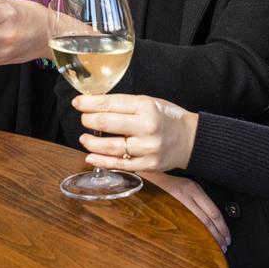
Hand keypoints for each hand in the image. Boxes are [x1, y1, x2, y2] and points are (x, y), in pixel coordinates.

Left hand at [73, 94, 197, 172]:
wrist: (191, 139)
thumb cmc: (167, 118)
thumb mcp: (149, 102)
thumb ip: (125, 105)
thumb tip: (95, 105)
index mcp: (146, 107)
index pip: (110, 103)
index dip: (89, 103)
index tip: (77, 102)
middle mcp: (146, 127)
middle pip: (107, 123)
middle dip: (88, 120)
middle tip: (83, 119)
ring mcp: (147, 148)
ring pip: (110, 147)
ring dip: (91, 143)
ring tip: (83, 138)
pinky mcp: (148, 165)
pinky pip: (120, 164)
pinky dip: (102, 161)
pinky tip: (90, 156)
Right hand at [141, 171, 229, 249]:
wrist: (146, 178)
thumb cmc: (166, 185)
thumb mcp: (186, 186)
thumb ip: (198, 200)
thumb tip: (212, 220)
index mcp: (194, 189)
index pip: (214, 212)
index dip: (223, 227)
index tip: (227, 236)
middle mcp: (187, 194)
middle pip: (208, 220)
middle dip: (218, 235)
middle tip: (224, 245)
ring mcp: (177, 202)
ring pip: (198, 224)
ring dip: (209, 237)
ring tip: (215, 247)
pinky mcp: (167, 208)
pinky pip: (183, 226)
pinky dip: (193, 236)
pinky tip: (196, 243)